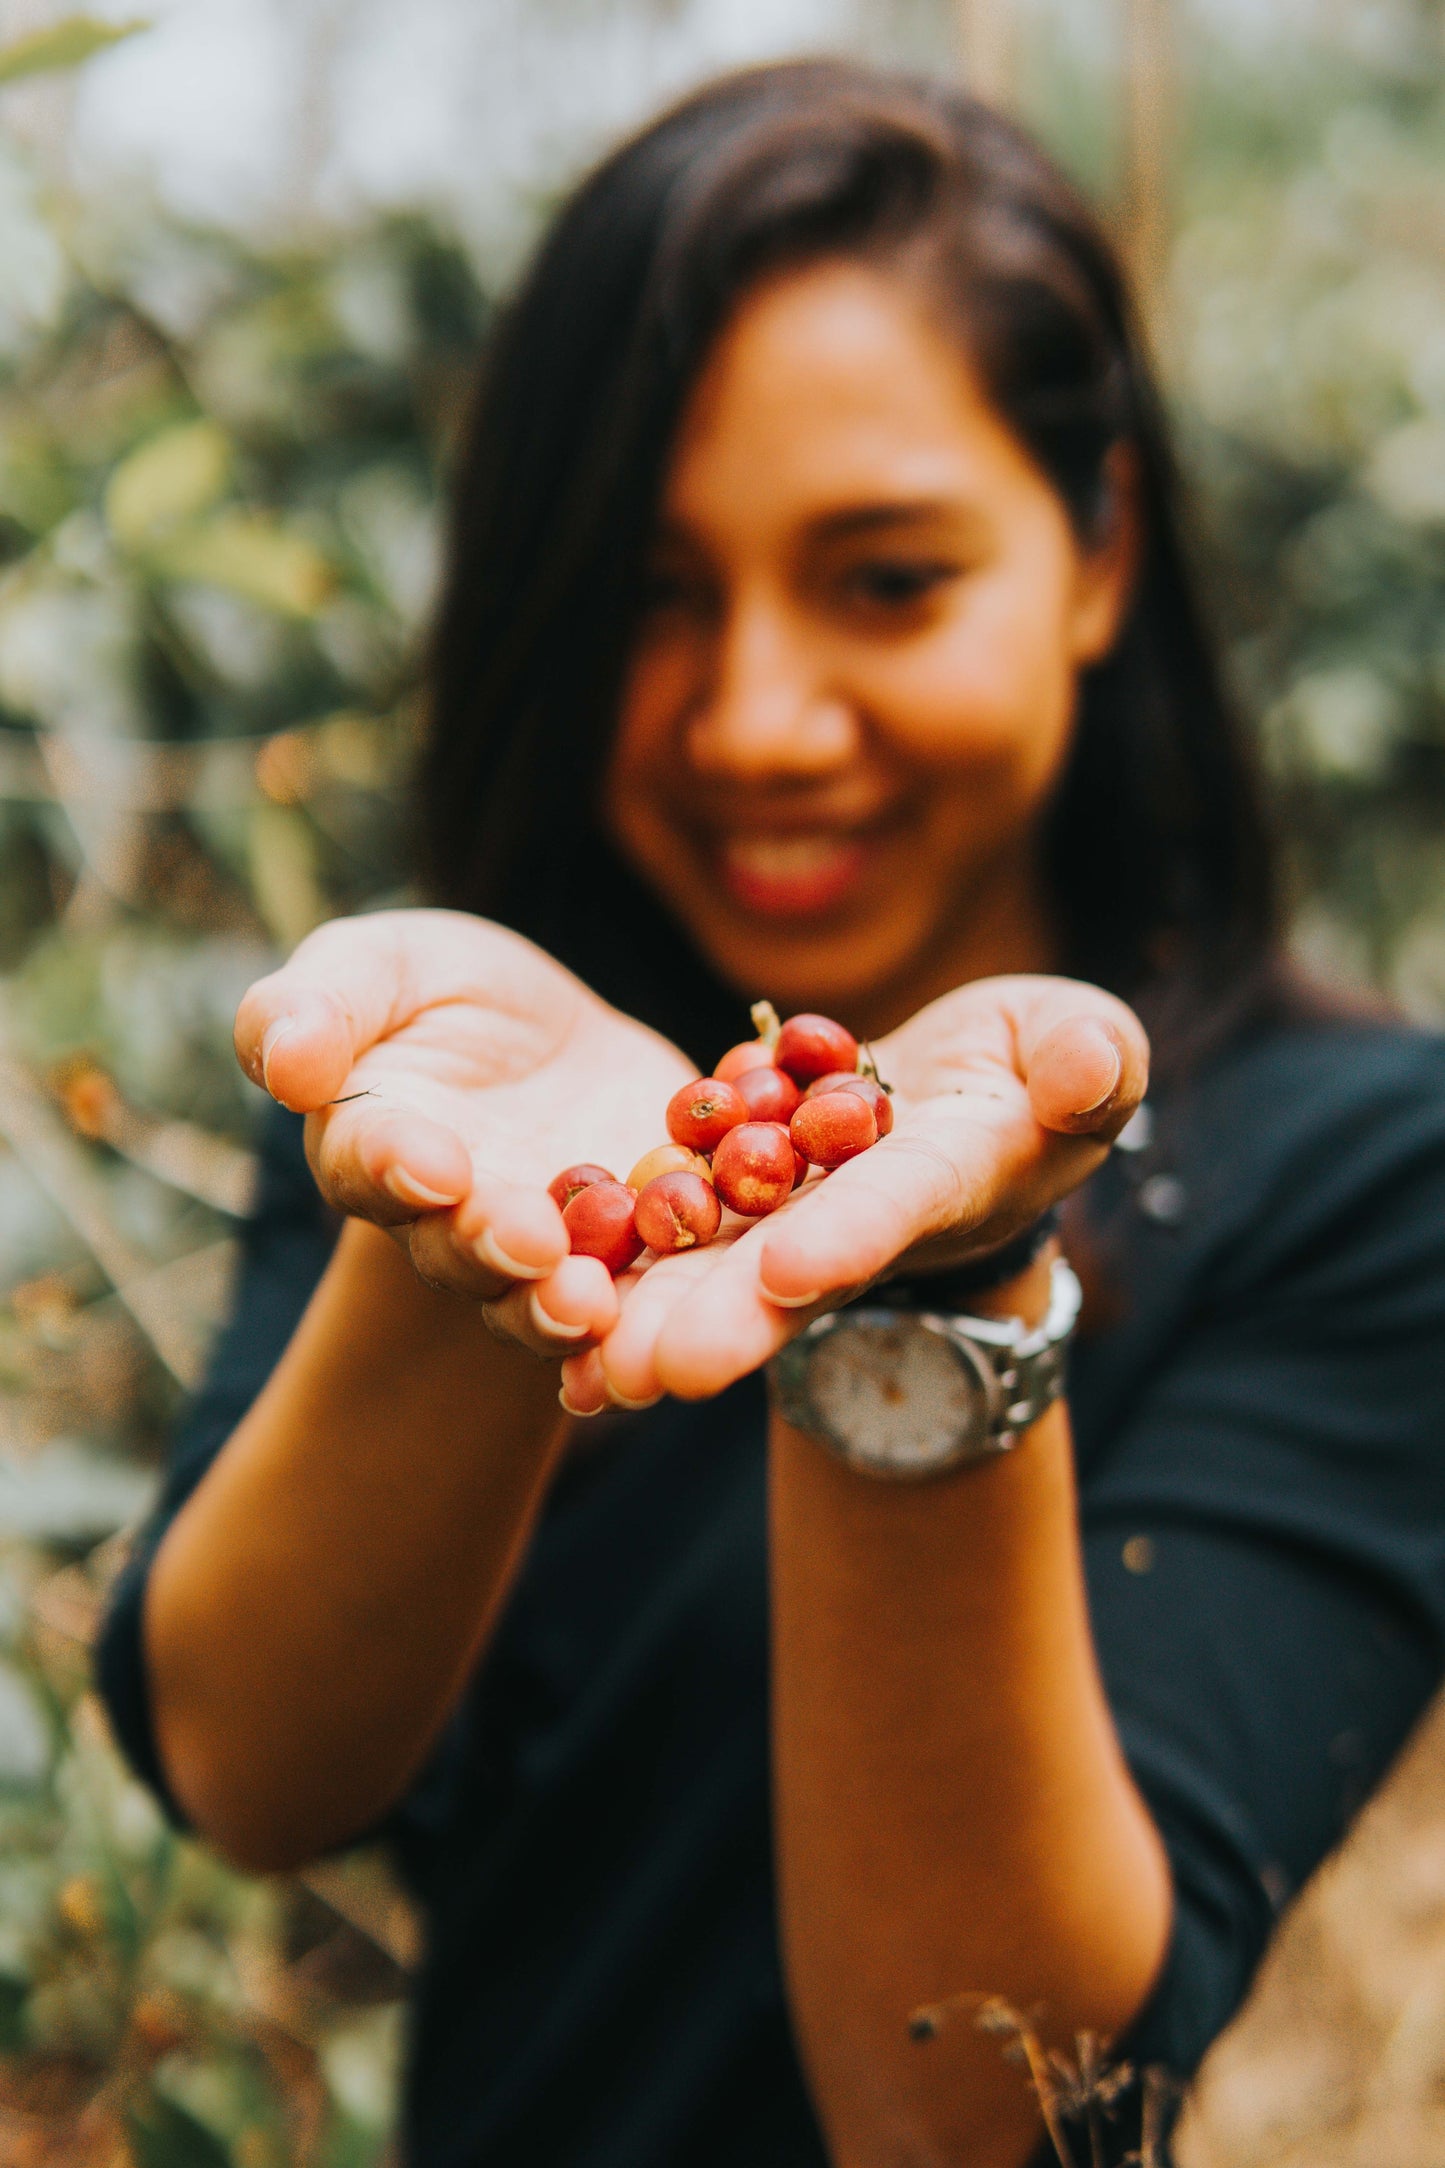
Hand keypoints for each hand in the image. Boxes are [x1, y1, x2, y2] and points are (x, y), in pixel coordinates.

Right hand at [233, 910, 696, 1357]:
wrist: (553, 1045)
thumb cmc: (440, 993)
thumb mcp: (380, 965)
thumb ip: (316, 1005)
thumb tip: (282, 1064)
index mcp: (375, 1146)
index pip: (373, 1161)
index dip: (397, 1166)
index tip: (431, 1163)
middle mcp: (451, 1223)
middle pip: (461, 1250)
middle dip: (493, 1249)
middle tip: (528, 1244)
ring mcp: (544, 1254)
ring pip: (543, 1297)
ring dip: (562, 1307)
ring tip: (590, 1303)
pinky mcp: (630, 1260)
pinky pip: (641, 1296)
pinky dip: (654, 1313)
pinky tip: (680, 1320)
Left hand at [562, 975, 1145, 1410]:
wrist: (971, 1095)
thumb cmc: (1045, 1065)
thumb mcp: (1084, 1049)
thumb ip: (1093, 1061)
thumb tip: (1089, 1073)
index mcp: (950, 1177)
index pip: (897, 1207)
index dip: (851, 1238)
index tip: (792, 1269)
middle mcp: (859, 1218)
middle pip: (786, 1272)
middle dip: (724, 1322)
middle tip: (649, 1372)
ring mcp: (791, 1214)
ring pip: (712, 1266)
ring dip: (651, 1317)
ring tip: (582, 1368)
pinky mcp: (734, 1193)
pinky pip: (670, 1228)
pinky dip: (615, 1267)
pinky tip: (540, 1304)